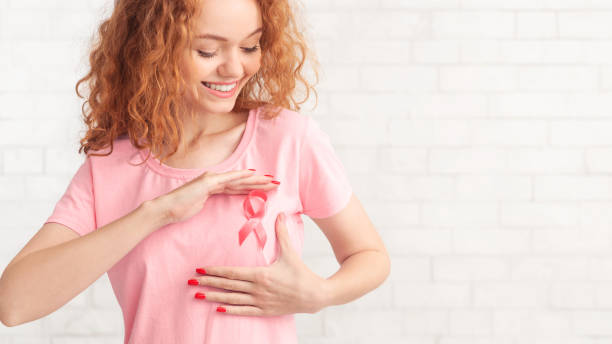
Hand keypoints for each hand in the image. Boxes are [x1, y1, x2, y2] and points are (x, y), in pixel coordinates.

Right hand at [156, 169, 277, 225]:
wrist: (166, 209)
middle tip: (275, 182)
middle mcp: (214, 180)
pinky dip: (241, 176)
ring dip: (255, 180)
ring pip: (238, 179)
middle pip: (241, 182)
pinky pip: (228, 179)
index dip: (252, 186)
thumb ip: (209, 202)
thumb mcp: (199, 206)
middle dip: (259, 182)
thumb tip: (214, 204)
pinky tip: (252, 174)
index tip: (266, 188)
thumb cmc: (180, 210)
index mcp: (213, 186)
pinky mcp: (208, 182)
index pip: (237, 187)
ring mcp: (211, 179)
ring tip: (270, 180)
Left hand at [189, 212, 328, 315]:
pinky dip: (229, 310)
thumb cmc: (301, 273)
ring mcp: (260, 301)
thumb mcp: (290, 252)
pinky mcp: (264, 310)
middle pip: (227, 285)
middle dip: (207, 282)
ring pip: (231, 299)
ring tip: (198, 295)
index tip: (200, 268)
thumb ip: (282, 233)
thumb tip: (280, 214)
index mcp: (261, 274)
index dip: (214, 270)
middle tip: (190, 281)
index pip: (232, 272)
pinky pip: (243, 311)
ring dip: (213, 297)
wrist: (314, 295)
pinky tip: (217, 309)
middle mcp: (257, 289)